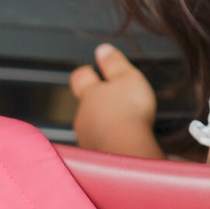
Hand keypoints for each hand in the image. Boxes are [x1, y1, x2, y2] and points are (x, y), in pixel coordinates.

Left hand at [70, 43, 162, 158]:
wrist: (127, 151)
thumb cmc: (129, 111)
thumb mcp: (127, 77)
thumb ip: (114, 63)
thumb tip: (102, 49)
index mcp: (90, 94)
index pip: (80, 78)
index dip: (85, 73)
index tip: (91, 70)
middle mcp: (83, 116)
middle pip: (85, 105)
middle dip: (97, 101)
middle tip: (114, 100)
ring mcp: (86, 139)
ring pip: (92, 126)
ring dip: (104, 124)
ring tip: (123, 125)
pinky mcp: (94, 159)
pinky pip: (100, 146)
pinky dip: (109, 142)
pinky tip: (122, 144)